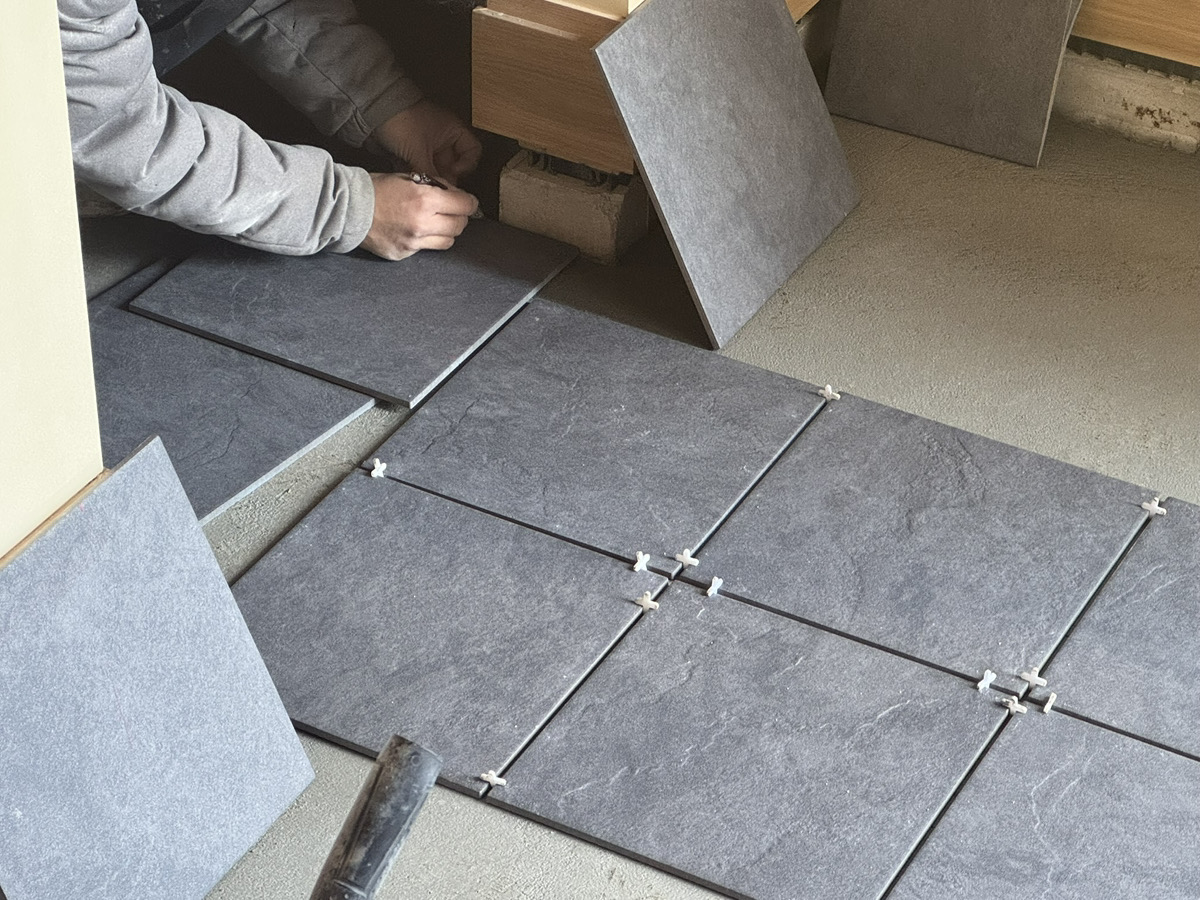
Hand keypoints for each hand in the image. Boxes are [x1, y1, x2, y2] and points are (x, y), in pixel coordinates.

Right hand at [359, 173, 478, 260]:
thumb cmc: (374, 189)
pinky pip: (426, 249)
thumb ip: (433, 187)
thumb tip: (453, 194)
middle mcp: (423, 224)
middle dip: (459, 216)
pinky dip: (426, 240)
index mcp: (425, 200)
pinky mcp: (404, 254)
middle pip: (459, 225)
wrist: (346, 209)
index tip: (466, 201)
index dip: (469, 202)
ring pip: (448, 241)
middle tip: (452, 210)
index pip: (464, 205)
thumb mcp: (406, 178)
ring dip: (447, 231)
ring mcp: (414, 242)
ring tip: (436, 222)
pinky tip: (415, 230)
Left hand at [372, 100, 482, 184]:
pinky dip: (421, 176)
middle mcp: (443, 138)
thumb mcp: (419, 150)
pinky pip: (424, 169)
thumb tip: (438, 194)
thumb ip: (431, 174)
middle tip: (439, 188)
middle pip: (454, 165)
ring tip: (425, 185)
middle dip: (446, 177)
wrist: (374, 111)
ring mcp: (429, 146)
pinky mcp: (415, 152)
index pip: (473, 152)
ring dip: (432, 178)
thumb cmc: (400, 118)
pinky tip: (415, 181)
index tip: (454, 172)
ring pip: (438, 169)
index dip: (467, 165)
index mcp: (453, 130)